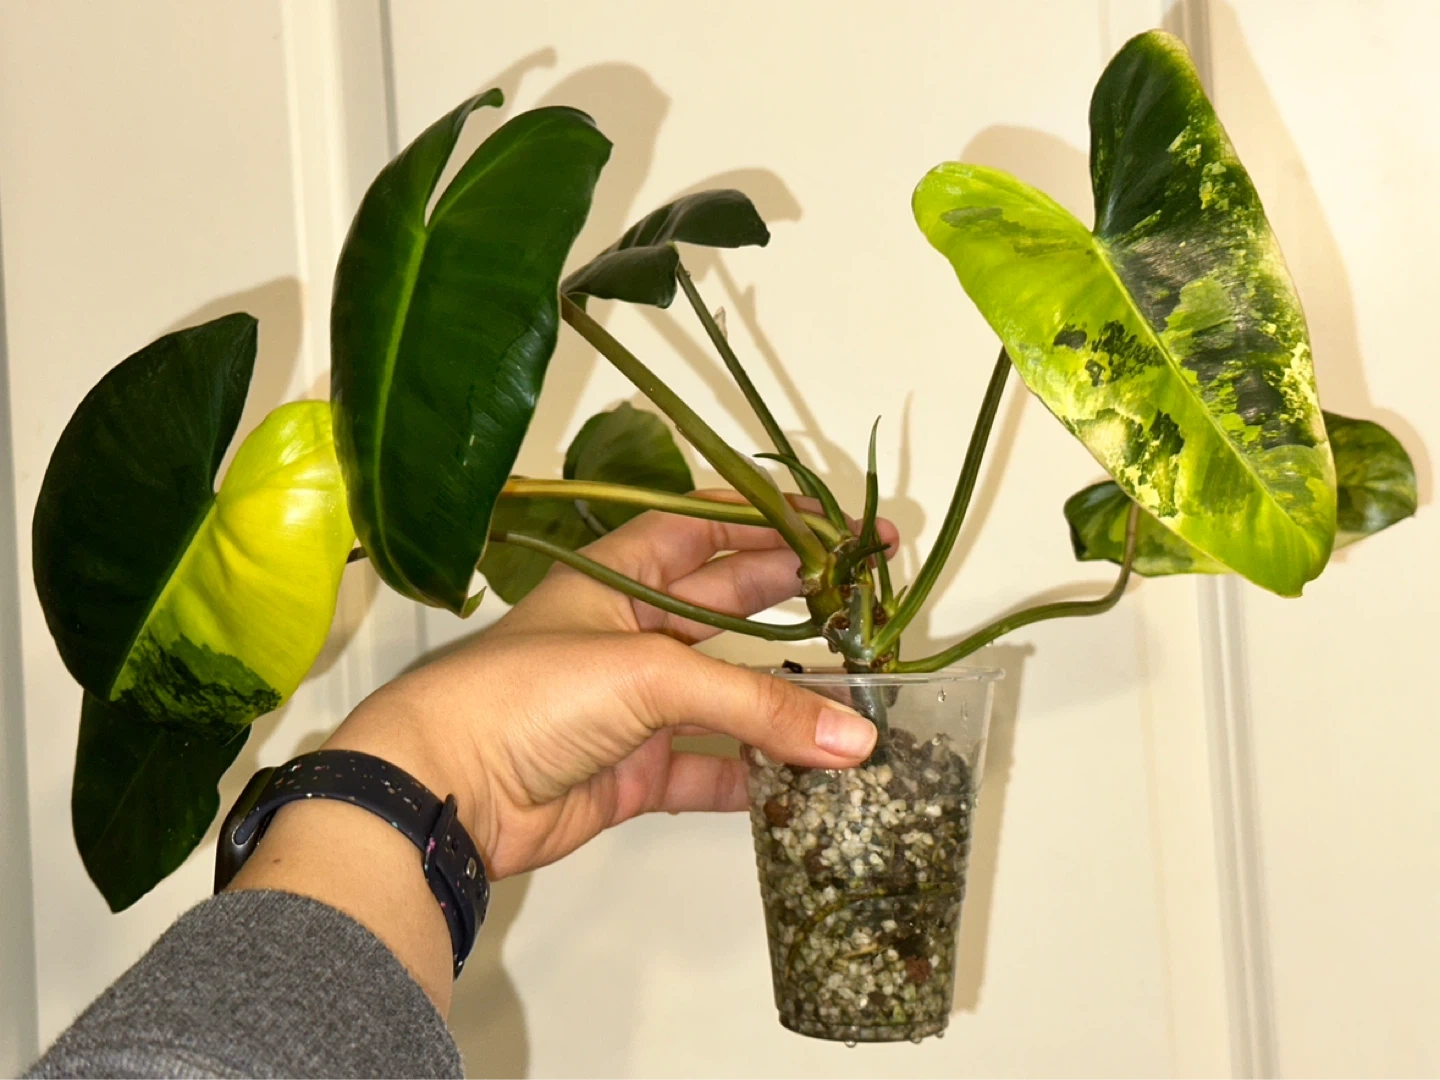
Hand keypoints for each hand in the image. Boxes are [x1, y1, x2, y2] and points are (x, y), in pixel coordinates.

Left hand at [329, 496, 897, 879]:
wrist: (445, 792)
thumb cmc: (526, 695)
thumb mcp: (648, 674)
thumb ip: (754, 704)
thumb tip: (853, 737)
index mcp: (616, 579)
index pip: (706, 532)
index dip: (769, 524)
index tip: (838, 528)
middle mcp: (628, 634)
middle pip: (727, 608)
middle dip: (794, 601)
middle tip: (864, 600)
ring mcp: (632, 709)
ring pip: (727, 696)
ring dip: (784, 701)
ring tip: (857, 698)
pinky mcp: (633, 775)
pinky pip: (710, 771)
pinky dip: (756, 776)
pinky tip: (807, 778)